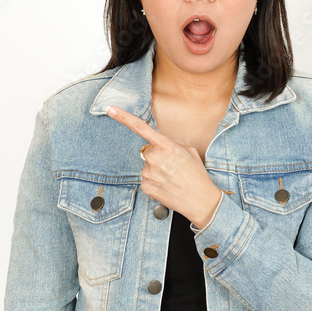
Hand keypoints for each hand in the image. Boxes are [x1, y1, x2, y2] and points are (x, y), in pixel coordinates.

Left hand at [105, 105, 221, 228]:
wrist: (201, 201)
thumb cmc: (198, 176)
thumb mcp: (190, 152)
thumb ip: (172, 145)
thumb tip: (162, 146)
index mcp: (166, 146)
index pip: (140, 127)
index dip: (123, 117)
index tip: (110, 109)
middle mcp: (154, 158)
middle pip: (148, 151)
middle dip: (157, 156)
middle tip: (173, 167)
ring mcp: (148, 173)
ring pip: (147, 166)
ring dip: (157, 170)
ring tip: (172, 178)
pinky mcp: (146, 186)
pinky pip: (147, 179)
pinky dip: (155, 182)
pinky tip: (167, 186)